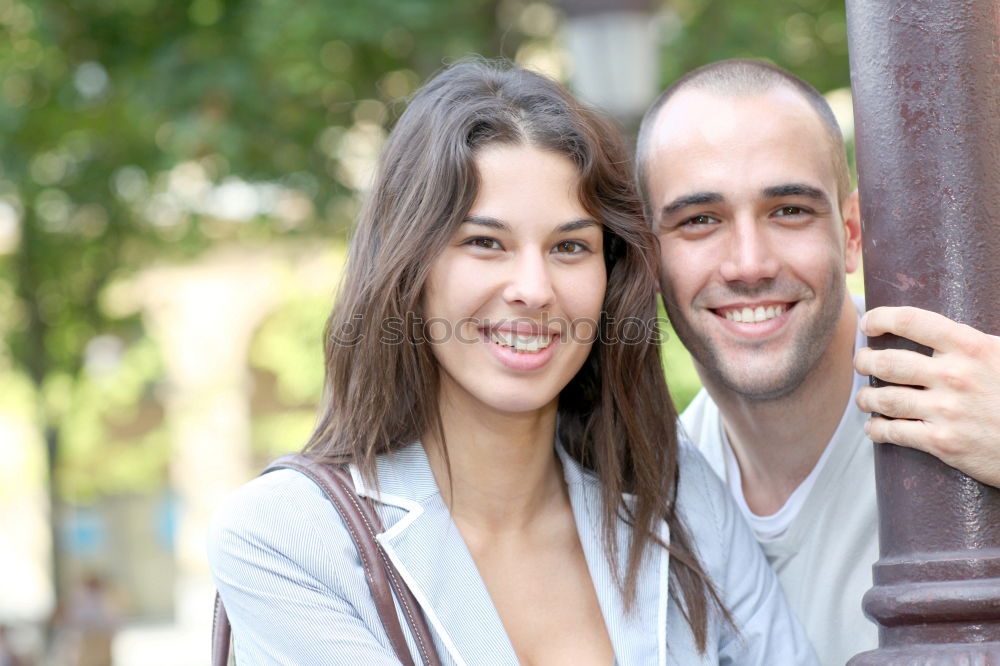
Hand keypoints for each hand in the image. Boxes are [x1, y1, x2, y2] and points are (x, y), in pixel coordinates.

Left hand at [854, 305, 999, 486]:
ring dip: (866, 398)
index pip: (911, 321)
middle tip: (862, 363)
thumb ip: (976, 342)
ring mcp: (947, 410)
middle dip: (865, 362)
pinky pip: (895, 433)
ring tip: (864, 398)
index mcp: (971, 346)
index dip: (880, 318)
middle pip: (887, 362)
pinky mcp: (944, 442)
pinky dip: (877, 430)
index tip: (868, 323)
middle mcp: (954, 375)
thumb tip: (943, 327)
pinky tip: (874, 428)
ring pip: (884, 399)